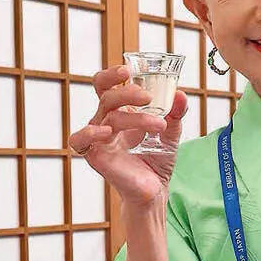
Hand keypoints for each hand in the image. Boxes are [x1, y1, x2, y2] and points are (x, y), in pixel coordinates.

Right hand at [68, 65, 189, 212]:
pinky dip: (89, 133)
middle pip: (106, 95)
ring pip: (108, 116)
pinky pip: (80, 140)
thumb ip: (175, 114)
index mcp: (120, 111)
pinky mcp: (95, 156)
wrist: (155, 191)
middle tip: (147, 96)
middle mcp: (106, 121)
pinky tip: (106, 131)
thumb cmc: (157, 161)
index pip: (108, 85)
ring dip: (135, 117)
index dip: (113, 75)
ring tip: (159, 124)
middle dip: (126, 91)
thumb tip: (180, 95)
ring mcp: (99, 138)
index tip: (128, 69)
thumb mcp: (170, 134)